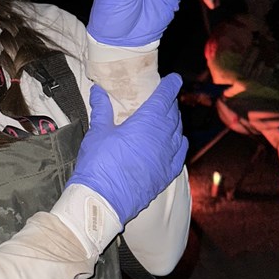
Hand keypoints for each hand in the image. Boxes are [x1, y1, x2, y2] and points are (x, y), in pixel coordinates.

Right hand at [66, 75, 187, 225]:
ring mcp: (168, 156)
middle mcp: (163, 136)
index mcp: (147, 121)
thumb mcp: (98, 131)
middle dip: (170, 103)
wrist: (104, 199)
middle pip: (173, 113)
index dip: (171, 85)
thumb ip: (102, 109)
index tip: (173, 79)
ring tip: (168, 117)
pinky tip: (177, 141)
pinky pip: (180, 153)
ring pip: (178, 132)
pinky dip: (179, 143)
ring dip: (175, 122)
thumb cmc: (99, 163)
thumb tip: (99, 91)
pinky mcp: (167, 173)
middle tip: (164, 98)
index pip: (165, 97)